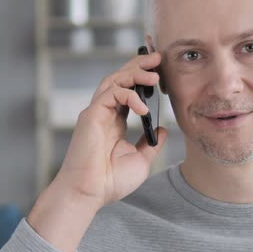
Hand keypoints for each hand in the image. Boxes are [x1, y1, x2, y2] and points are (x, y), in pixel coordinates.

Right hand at [56, 50, 166, 208]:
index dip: (142, 79)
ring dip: (135, 73)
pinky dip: (129, 95)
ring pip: (114, 80)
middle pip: (120, 78)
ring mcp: (96, 112)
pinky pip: (111, 94)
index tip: (160, 72)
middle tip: (158, 58)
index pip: (128, 91)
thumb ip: (151, 143)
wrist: (89, 193)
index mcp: (115, 121)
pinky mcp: (91, 115)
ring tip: (155, 75)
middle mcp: (104, 113)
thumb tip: (163, 130)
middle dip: (139, 65)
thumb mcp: (140, 160)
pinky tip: (143, 108)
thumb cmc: (110, 181)